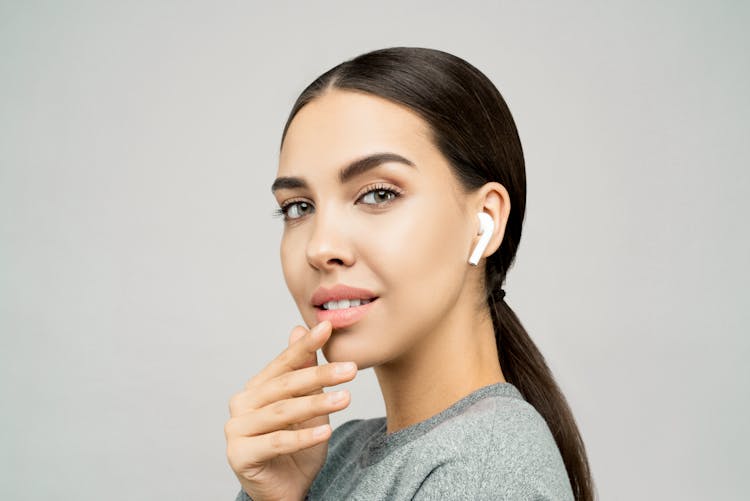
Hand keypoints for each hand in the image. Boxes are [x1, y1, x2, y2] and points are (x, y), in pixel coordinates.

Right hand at [225, 320, 356, 500]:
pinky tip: (326, 430)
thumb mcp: (307, 405)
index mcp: (256, 388)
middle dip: (320, 376)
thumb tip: (298, 328)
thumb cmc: (296, 446)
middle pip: (285, 386)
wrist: (286, 489)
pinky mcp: (239, 455)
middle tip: (350, 369)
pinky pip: (276, 442)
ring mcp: (236, 430)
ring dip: (316, 404)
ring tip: (346, 398)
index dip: (306, 345)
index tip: (328, 326)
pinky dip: (303, 437)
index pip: (284, 363)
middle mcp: (241, 405)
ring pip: (282, 413)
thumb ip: (303, 371)